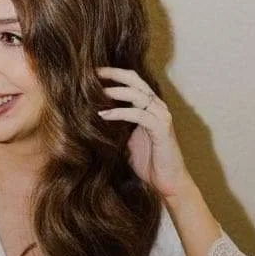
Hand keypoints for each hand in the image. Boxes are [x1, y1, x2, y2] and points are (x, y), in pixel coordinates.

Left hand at [96, 67, 191, 198]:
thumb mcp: (126, 138)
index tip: (91, 73)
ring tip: (94, 94)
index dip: (112, 73)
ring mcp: (161, 116)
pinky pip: (139, 115)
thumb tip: (88, 116)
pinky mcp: (162, 129)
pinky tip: (104, 115)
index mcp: (149, 106)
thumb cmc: (147, 161)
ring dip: (114, 92)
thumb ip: (115, 124)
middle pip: (135, 80)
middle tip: (91, 74)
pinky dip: (120, 112)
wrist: (166, 182)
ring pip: (137, 94)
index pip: (132, 80)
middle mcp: (157, 106)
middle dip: (112, 74)